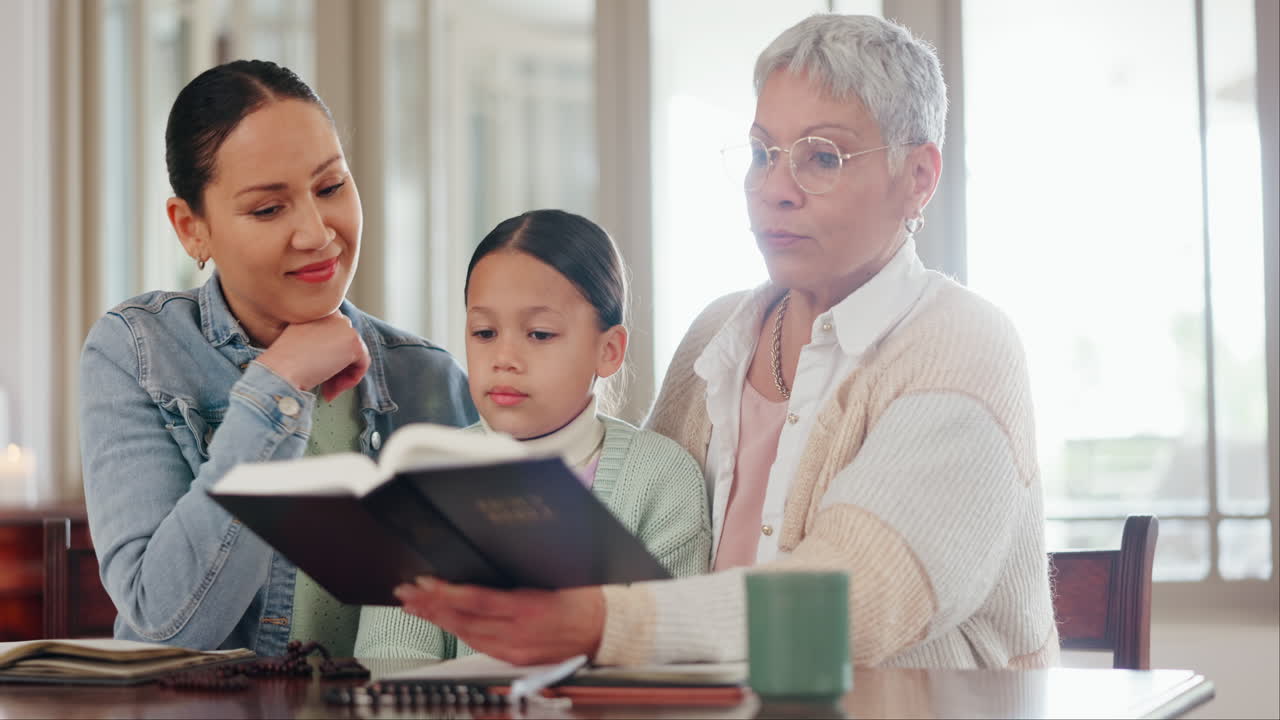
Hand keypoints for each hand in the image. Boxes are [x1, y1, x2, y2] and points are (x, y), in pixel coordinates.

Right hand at [257, 312, 370, 401]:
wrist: (279, 370)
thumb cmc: (281, 363)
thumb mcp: (298, 341)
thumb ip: (318, 340)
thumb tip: (336, 356)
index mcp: (317, 311)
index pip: (334, 335)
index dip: (328, 356)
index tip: (316, 370)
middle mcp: (332, 313)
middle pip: (346, 344)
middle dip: (337, 367)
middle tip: (324, 385)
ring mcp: (345, 326)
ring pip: (355, 355)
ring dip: (342, 376)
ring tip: (326, 390)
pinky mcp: (354, 342)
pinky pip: (362, 365)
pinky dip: (350, 381)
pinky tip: (331, 388)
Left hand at [395, 578, 604, 665]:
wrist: (605, 631)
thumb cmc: (585, 599)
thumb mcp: (557, 573)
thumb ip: (523, 569)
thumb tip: (490, 554)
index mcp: (529, 608)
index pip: (476, 601)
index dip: (446, 593)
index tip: (424, 584)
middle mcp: (518, 633)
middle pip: (464, 620)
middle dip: (431, 606)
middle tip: (406, 594)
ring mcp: (515, 649)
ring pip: (466, 635)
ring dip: (438, 620)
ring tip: (416, 607)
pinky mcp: (515, 658)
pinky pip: (479, 645)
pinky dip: (458, 632)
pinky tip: (445, 622)